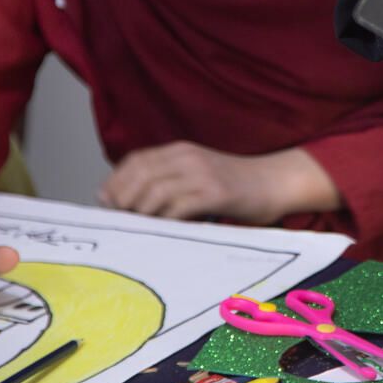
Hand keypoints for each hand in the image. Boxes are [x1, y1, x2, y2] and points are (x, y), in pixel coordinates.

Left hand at [100, 143, 340, 223]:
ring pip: (155, 192)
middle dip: (123, 200)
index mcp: (182, 150)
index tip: (106, 204)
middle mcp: (189, 157)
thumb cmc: (235, 186)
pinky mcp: (217, 193)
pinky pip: (179, 208)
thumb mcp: (198, 173)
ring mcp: (203, 174)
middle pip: (140, 175)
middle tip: (120, 221)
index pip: (136, 160)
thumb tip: (127, 202)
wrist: (275, 182)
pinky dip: (165, 222)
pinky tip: (165, 232)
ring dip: (141, 214)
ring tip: (140, 229)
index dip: (116, 182)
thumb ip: (169, 180)